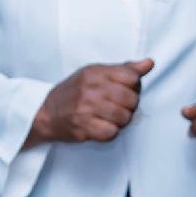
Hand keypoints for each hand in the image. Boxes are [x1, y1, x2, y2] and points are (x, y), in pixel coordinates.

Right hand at [27, 59, 154, 146]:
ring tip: (111, 117)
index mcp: (95, 72)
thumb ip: (124, 70)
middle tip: (119, 107)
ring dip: (121, 121)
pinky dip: (111, 132)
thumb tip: (149, 63)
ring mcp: (86, 108)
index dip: (134, 86)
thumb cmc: (75, 92)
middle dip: (130, 106)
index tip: (126, 90)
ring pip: (124, 117)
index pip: (131, 77)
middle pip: (131, 98)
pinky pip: (112, 132)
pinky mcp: (83, 128)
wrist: (46, 113)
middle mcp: (90, 88)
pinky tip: (102, 126)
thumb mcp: (96, 74)